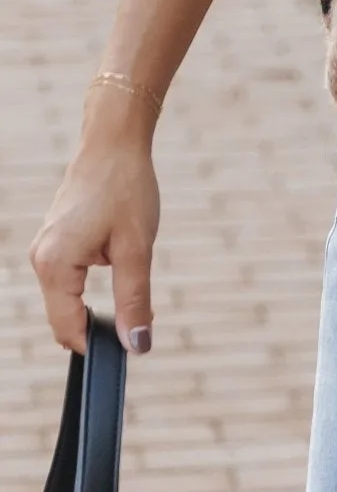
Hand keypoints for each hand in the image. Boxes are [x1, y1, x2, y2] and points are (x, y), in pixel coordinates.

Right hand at [30, 97, 160, 355]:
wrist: (114, 142)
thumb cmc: (125, 188)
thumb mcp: (137, 248)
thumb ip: (135, 300)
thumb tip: (137, 345)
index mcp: (54, 265)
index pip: (67, 328)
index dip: (97, 345)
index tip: (129, 349)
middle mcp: (41, 259)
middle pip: (64, 317)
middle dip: (98, 327)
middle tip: (140, 321)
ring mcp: (45, 249)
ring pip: (67, 299)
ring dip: (96, 305)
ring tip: (134, 290)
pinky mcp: (55, 241)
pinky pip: (68, 279)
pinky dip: (91, 286)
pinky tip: (120, 266)